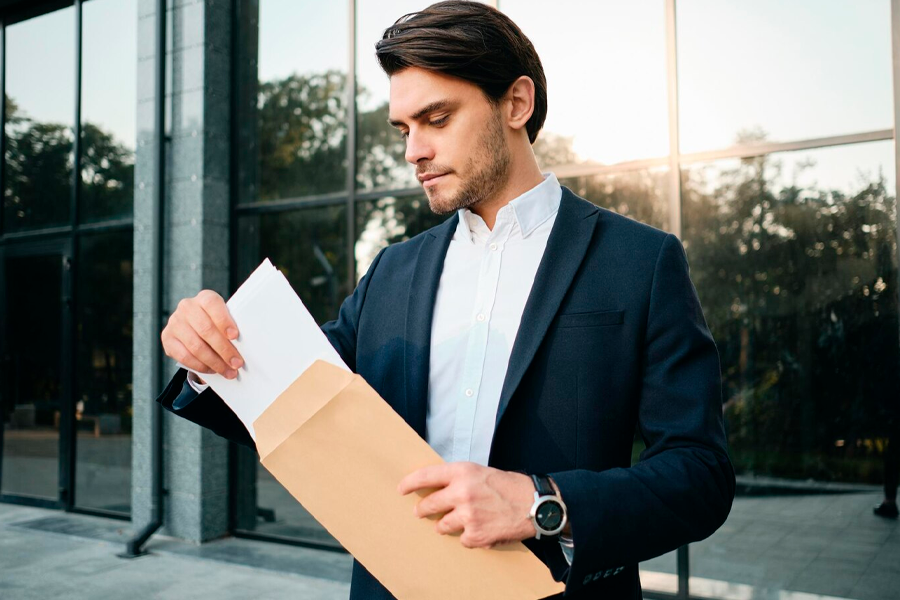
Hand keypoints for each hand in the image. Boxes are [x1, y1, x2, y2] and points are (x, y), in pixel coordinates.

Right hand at [161, 289, 243, 378]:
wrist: (193, 327)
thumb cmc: (216, 324)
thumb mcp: (224, 319)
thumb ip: (231, 327)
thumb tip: (246, 346)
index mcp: (204, 298)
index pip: (212, 305)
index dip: (224, 320)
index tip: (235, 336)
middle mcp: (187, 307)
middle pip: (205, 329)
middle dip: (224, 349)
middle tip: (237, 363)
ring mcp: (175, 322)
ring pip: (196, 346)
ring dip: (214, 362)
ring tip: (228, 371)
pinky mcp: (167, 338)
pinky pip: (184, 356)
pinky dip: (201, 366)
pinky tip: (213, 370)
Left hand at [397, 462, 535, 548]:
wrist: (534, 504)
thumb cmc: (508, 485)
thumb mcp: (480, 471)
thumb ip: (458, 478)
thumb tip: (436, 487)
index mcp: (462, 472)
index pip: (426, 476)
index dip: (410, 483)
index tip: (401, 489)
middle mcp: (462, 493)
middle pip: (428, 505)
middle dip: (422, 510)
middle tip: (420, 511)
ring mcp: (468, 516)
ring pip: (442, 525)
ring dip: (445, 525)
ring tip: (457, 521)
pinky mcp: (475, 535)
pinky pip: (461, 539)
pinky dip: (468, 536)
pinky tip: (480, 529)